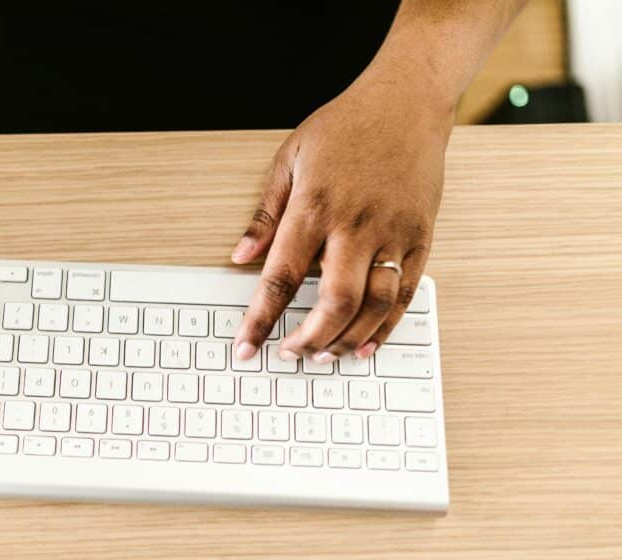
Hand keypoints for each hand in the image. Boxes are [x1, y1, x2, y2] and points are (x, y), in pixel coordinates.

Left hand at [231, 71, 452, 363]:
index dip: (260, 320)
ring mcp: (392, 233)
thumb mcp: (288, 160)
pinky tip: (364, 345)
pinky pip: (404, 295)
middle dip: (308, 339)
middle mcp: (355, 225)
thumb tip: (241, 256)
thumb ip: (265, 215)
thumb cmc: (344, 127)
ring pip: (372, 305)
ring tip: (323, 355)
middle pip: (333, 302)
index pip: (281, 278)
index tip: (246, 347)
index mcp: (314, 207)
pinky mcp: (420, 238)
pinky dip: (384, 327)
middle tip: (289, 355)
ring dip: (345, 339)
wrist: (407, 101)